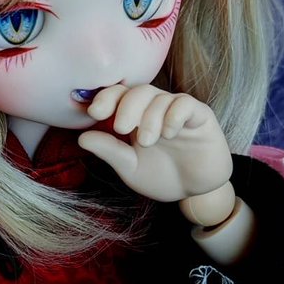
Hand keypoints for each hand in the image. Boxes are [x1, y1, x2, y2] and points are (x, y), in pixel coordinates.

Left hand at [78, 84, 232, 202]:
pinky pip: (186, 104)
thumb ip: (110, 151)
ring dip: (149, 117)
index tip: (94, 112)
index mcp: (136, 118)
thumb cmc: (162, 177)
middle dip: (126, 107)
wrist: (196, 193)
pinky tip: (169, 133)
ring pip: (160, 97)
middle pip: (139, 91)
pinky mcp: (201, 117)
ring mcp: (179, 111)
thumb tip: (82, 137)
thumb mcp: (130, 167)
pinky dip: (174, 115)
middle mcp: (156, 110)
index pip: (119, 95)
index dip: (106, 98)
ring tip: (146, 142)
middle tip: (121, 128)